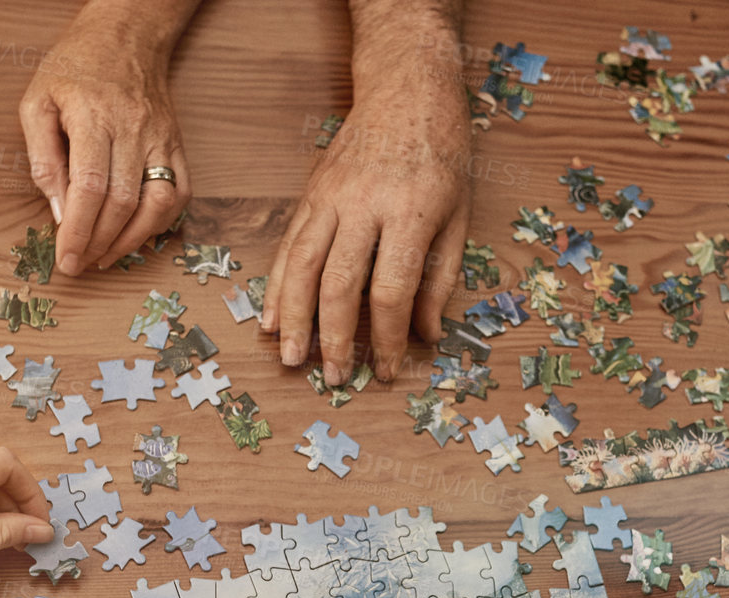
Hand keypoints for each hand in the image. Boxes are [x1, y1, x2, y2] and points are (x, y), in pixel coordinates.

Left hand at [19, 5, 191, 275]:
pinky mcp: (177, 146)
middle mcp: (134, 130)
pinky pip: (179, 195)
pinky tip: (136, 233)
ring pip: (157, 205)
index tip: (67, 260)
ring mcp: (161, 139)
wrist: (126, 36)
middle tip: (80, 263)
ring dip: (132, 240)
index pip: (90, 187)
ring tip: (105, 256)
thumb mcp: (37, 102)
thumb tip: (58, 211)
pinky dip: (160, 223)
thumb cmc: (74, 68)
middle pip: (123, 203)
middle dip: (99, 243)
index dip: (78, 231)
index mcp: (94, 117)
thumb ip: (43, 158)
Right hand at [260, 86, 470, 384]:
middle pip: (339, 283)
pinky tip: (269, 317)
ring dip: (293, 317)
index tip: (389, 370)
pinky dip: (275, 285)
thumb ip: (441, 277)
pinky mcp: (311, 193)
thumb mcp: (459, 215)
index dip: (388, 337)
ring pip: (302, 265)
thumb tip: (426, 335)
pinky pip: (288, 244)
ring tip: (290, 358)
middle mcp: (363, 205)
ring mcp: (331, 197)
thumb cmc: (442, 153)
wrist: (407, 88)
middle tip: (335, 378)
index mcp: (410, 212)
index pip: (391, 289)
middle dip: (335, 337)